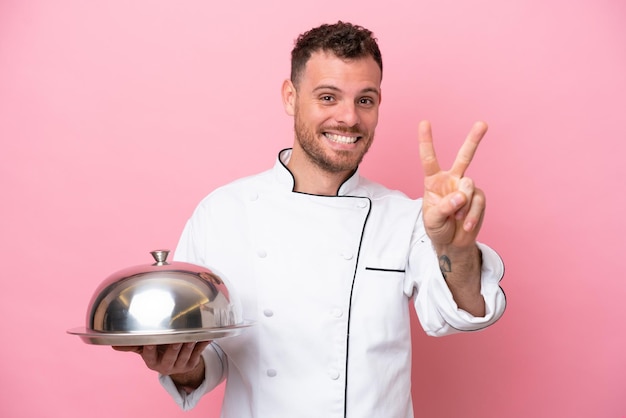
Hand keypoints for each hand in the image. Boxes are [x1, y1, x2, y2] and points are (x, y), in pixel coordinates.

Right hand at [113, 341, 209, 388]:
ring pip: (186, 354)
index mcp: (152, 363)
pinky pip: (199, 352)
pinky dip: (203, 343)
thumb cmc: (159, 352)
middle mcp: (166, 366)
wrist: (176, 363)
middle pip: (170, 356)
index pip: (149, 356)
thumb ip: (134, 344)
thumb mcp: (146, 350)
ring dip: (189, 344)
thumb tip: (112, 342)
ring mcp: (180, 366)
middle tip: (177, 338)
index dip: (150, 350)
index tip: (150, 342)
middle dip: (174, 347)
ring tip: (192, 334)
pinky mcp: (192, 363)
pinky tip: (207, 335)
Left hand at [418, 120, 487, 251]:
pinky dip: (471, 215)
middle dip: (474, 140)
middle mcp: (452, 180)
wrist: (452, 243)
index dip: (426, 141)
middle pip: (464, 157)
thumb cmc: (437, 227)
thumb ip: (444, 207)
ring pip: (469, 187)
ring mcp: (467, 188)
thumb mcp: (433, 219)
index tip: (424, 122)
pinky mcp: (478, 198)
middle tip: (483, 124)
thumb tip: (461, 196)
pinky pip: (477, 202)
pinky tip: (466, 225)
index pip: (429, 159)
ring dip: (462, 207)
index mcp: (434, 181)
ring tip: (457, 219)